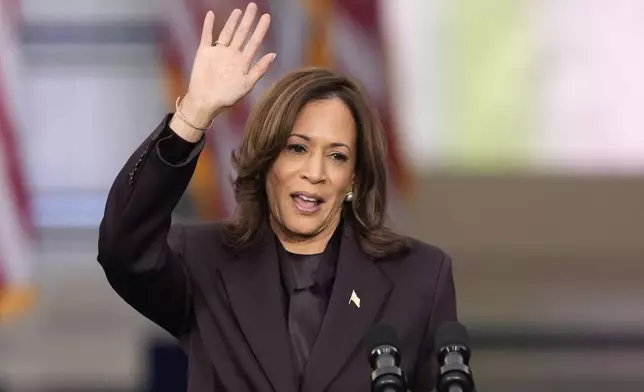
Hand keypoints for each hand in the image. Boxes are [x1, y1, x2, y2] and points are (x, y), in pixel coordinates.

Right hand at [181, 3, 274, 126]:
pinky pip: (207, 35)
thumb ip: (259, 69)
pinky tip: (211, 15)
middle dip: (248, 20)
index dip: (260, 30)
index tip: (266, 17)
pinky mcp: (204, 52)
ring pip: (227, 32)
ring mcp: (218, 52)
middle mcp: (232, 55)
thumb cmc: (227, 97)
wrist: (205, 102)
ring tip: (239, 11)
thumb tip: (273, 54)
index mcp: (243, 62)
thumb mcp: (247, 84)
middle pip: (242, 34)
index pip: (254, 42)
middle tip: (253, 6)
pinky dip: (208, 25)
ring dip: (232, 22)